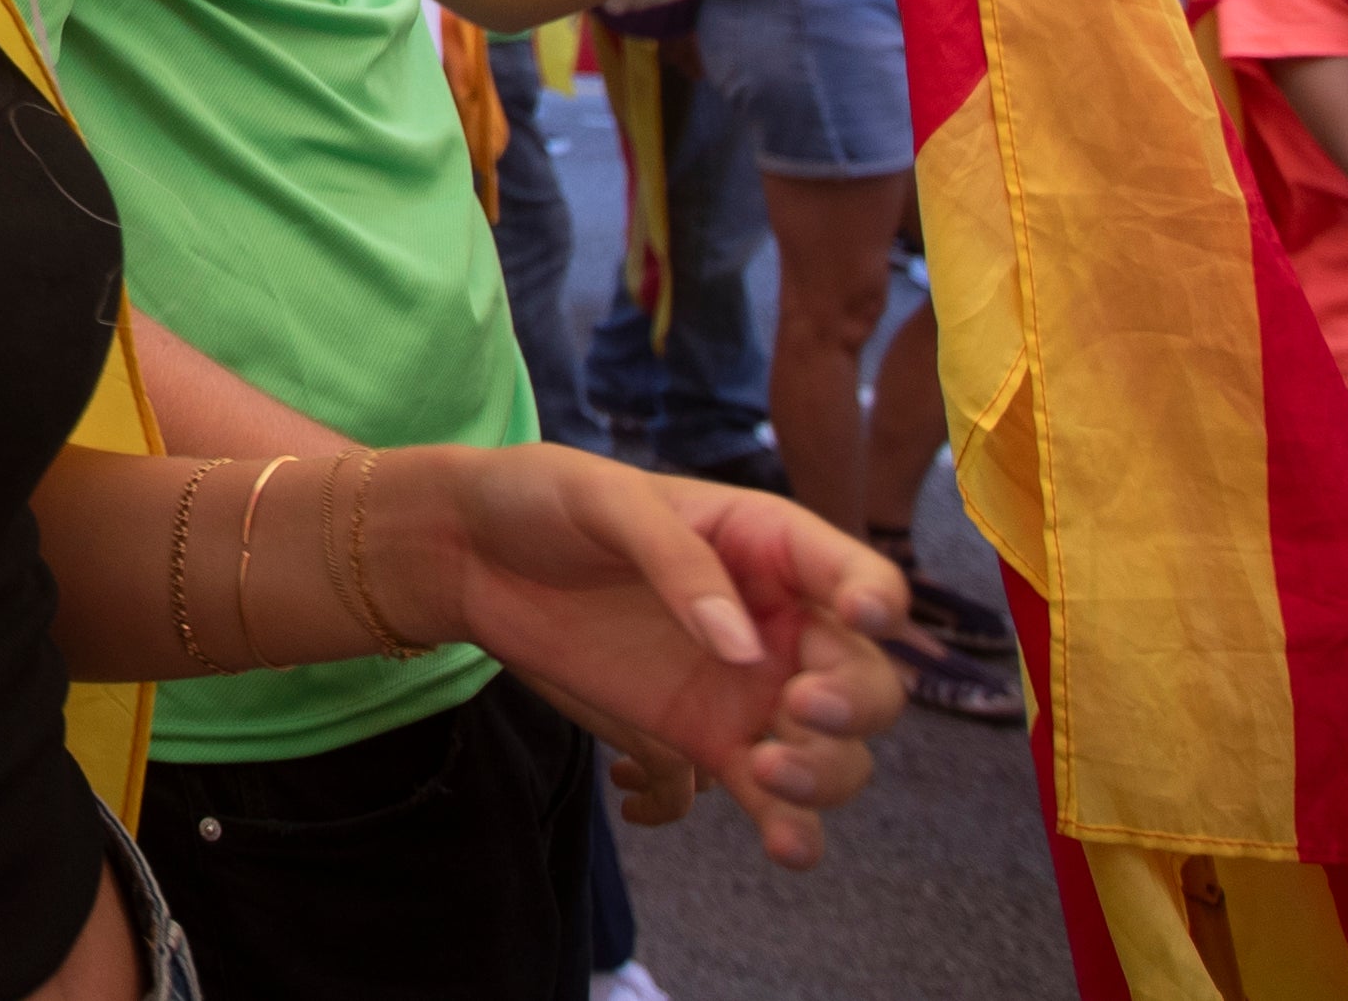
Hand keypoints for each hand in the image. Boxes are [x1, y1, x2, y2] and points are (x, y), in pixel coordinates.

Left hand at [416, 449, 903, 864]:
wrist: (470, 554)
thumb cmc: (543, 500)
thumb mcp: (606, 501)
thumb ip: (677, 562)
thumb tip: (743, 649)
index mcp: (770, 545)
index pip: (856, 575)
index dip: (877, 598)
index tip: (864, 616)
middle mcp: (779, 623)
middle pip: (865, 679)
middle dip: (855, 702)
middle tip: (801, 707)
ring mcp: (747, 689)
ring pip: (833, 750)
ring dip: (826, 772)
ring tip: (767, 769)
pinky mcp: (706, 740)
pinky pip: (768, 795)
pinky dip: (789, 827)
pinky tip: (785, 846)